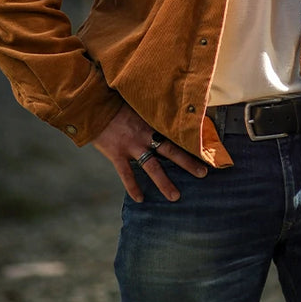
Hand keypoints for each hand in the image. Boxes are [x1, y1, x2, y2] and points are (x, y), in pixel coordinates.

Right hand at [92, 104, 207, 202]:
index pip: (175, 133)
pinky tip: (140, 199)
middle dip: (187, 162)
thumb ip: (151, 109)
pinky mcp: (117, 154)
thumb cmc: (116, 102)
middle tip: (203, 173)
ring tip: (175, 196)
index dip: (190, 140)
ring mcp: (131, 146)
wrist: (93, 105)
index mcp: (152, 121)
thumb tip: (168, 106)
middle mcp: (145, 135)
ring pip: (152, 167)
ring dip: (164, 182)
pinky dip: (133, 187)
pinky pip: (127, 174)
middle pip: (171, 150)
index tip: (206, 148)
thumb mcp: (138, 102)